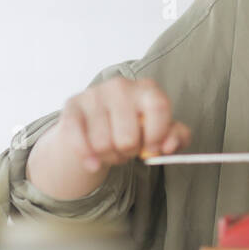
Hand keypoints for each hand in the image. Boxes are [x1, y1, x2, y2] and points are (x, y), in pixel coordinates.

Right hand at [57, 75, 190, 170]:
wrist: (98, 123)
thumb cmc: (135, 126)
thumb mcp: (161, 130)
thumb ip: (176, 137)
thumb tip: (168, 147)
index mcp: (147, 88)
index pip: (159, 108)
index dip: (157, 136)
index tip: (153, 148)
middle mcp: (120, 86)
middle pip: (128, 137)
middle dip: (129, 152)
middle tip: (127, 148)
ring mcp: (94, 95)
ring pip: (102, 145)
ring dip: (108, 156)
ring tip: (112, 147)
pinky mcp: (72, 107)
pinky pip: (78, 142)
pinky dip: (87, 159)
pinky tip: (92, 163)